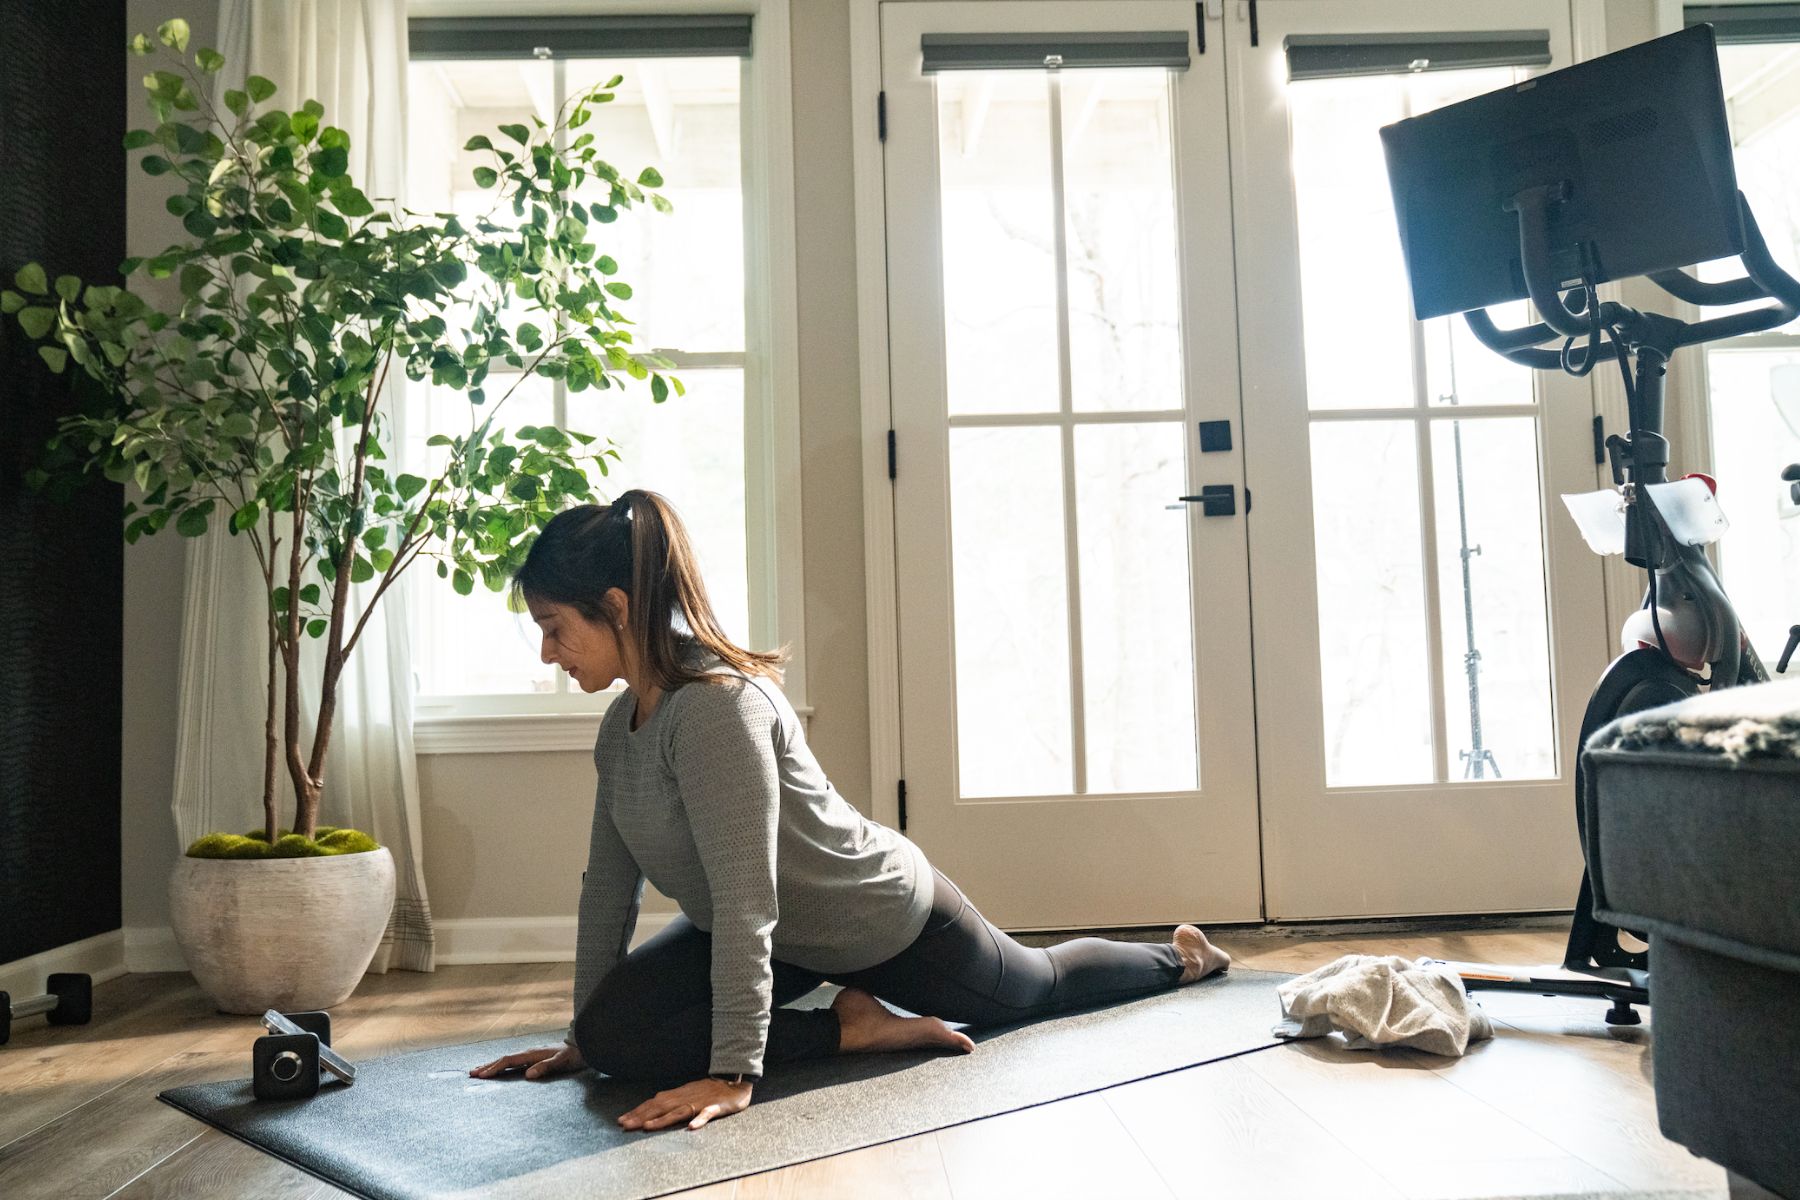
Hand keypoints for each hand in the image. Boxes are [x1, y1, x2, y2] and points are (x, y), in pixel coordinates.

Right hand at [469, 1044, 584, 1080]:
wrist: (583, 1047)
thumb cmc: (573, 1056)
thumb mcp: (561, 1062)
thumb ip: (545, 1067)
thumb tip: (528, 1075)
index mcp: (532, 1054)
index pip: (508, 1061)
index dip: (494, 1068)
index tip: (482, 1076)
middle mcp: (529, 1053)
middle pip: (504, 1059)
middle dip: (488, 1066)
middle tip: (471, 1073)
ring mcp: (531, 1054)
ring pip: (507, 1059)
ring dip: (493, 1065)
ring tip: (479, 1070)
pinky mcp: (534, 1057)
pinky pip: (514, 1061)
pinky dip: (503, 1065)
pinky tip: (500, 1068)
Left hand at [619, 1076, 752, 1131]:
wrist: (734, 1082)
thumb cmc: (710, 1090)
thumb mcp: (688, 1093)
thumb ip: (672, 1100)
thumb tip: (652, 1103)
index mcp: (678, 1095)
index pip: (654, 1103)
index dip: (637, 1111)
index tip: (621, 1120)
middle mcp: (685, 1098)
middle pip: (661, 1107)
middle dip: (641, 1116)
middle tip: (624, 1125)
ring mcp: (700, 1102)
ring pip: (679, 1111)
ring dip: (662, 1119)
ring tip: (647, 1127)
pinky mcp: (716, 1107)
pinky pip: (707, 1114)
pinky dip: (699, 1120)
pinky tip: (691, 1127)